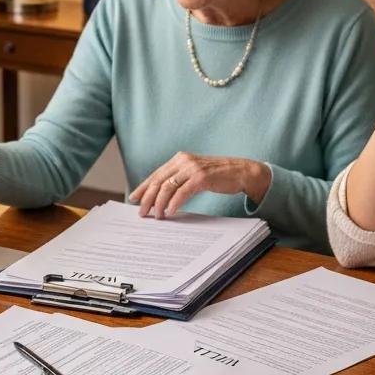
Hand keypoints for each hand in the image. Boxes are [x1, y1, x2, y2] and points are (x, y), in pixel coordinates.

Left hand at [128, 153, 270, 218]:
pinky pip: (183, 192)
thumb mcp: (194, 174)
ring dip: (159, 203)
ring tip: (156, 216)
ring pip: (168, 187)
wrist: (241, 171)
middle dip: (147, 198)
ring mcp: (192, 168)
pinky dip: (174, 203)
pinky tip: (170, 212)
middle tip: (142, 212)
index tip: (134, 198)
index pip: (156, 174)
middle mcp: (183, 161)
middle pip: (158, 181)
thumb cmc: (217, 175)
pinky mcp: (202, 177)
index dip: (143, 187)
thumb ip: (179, 179)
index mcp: (179, 159)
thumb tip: (160, 196)